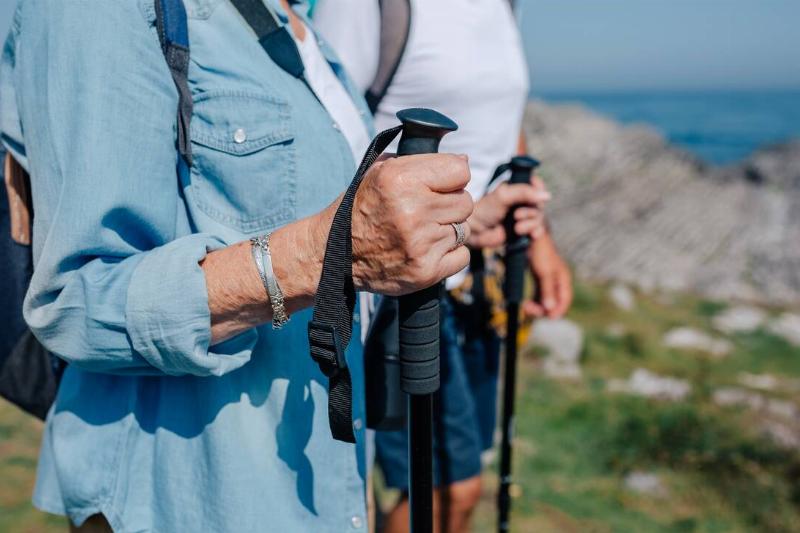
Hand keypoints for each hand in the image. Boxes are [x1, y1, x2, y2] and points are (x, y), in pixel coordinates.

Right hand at [351, 153, 473, 295]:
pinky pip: (462, 256)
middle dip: (450, 206)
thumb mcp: (379, 172)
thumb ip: (420, 162)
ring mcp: (420, 243)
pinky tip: (426, 251)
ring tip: (421, 233)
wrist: (333, 254)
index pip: (461, 171)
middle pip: (465, 202)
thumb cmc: (361, 209)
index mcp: (400, 179)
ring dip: (448, 231)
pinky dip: (449, 255)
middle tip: (427, 212)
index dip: (452, 178)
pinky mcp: (425, 271)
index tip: (440, 186)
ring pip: (464, 230)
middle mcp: (412, 210)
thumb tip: (464, 161)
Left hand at [467, 176, 549, 248]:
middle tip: (516, 216)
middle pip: (539, 204)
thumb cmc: (486, 209)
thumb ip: (524, 192)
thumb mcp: (504, 195)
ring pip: (539, 218)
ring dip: (531, 224)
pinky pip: (537, 230)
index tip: (534, 197)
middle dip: (531, 212)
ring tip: (517, 228)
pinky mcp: (523, 230)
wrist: (476, 230)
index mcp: (518, 188)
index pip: (537, 184)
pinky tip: (531, 235)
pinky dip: (536, 232)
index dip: (539, 190)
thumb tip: (547, 196)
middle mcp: (522, 201)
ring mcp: (523, 216)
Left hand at [523, 230, 572, 317]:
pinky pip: (539, 295)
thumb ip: (547, 291)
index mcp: (563, 279)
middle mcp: (558, 282)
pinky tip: (526, 303)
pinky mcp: (540, 280)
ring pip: (546, 300)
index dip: (558, 311)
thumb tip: (550, 310)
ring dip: (537, 306)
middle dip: (543, 309)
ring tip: (526, 306)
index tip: (548, 318)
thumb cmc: (541, 253)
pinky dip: (533, 301)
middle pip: (554, 303)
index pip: (565, 300)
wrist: (531, 238)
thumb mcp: (544, 273)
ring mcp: (549, 281)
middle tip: (529, 309)